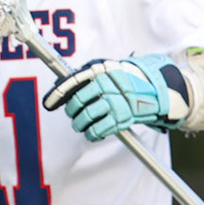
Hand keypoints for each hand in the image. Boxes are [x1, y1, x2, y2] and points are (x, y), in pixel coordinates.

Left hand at [42, 53, 185, 140]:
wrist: (155, 90)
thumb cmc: (123, 81)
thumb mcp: (106, 70)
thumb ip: (86, 77)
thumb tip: (58, 90)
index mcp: (101, 70)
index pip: (74, 81)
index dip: (59, 94)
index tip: (48, 104)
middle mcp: (108, 85)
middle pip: (78, 101)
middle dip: (71, 111)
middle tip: (72, 114)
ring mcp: (116, 101)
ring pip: (86, 117)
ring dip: (79, 124)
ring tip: (79, 125)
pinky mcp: (122, 118)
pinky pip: (99, 129)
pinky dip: (92, 134)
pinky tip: (92, 133)